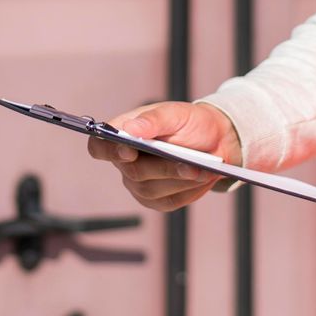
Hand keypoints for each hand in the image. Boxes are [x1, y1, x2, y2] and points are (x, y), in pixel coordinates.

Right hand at [86, 100, 241, 212]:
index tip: (129, 150)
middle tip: (190, 165)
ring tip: (202, 171)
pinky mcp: (157, 200)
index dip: (108, 151)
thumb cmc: (190, 122)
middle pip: (132, 172)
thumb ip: (153, 119)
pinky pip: (169, 201)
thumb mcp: (176, 113)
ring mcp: (139, 184)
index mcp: (123, 134)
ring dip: (179, 180)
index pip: (99, 146)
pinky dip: (188, 191)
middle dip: (163, 168)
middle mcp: (125, 162)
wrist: (216, 140)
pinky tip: (202, 178)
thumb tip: (130, 128)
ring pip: (152, 191)